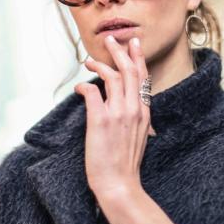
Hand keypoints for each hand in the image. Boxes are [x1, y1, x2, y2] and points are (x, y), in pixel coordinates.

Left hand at [75, 35, 155, 198]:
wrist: (119, 184)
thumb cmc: (126, 165)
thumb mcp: (140, 137)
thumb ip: (136, 119)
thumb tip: (128, 109)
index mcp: (144, 113)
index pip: (143, 78)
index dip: (137, 58)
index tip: (133, 44)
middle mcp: (134, 109)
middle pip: (129, 71)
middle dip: (119, 51)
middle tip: (110, 39)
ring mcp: (118, 114)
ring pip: (112, 77)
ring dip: (100, 64)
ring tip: (89, 60)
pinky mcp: (100, 120)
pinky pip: (92, 92)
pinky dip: (84, 86)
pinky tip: (79, 87)